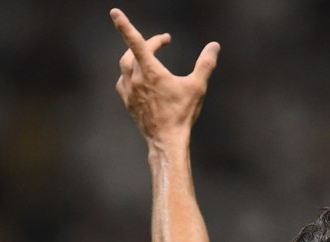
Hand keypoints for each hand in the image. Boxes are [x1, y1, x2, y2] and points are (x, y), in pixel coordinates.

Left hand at [111, 8, 219, 145]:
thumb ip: (205, 64)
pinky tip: (138, 78)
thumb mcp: (198, 87)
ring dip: (136, 57)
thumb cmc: (183, 113)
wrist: (167, 140)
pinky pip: (122, 80)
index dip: (125, 25)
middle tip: (163, 43)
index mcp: (151, 71)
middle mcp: (135, 78)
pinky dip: (130, 73)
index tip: (115, 12)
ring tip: (150, 58)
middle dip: (147, 43)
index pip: (135, 42)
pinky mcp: (126, 101)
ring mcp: (128, 90)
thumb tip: (214, 45)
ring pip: (125, 65)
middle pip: (132, 52)